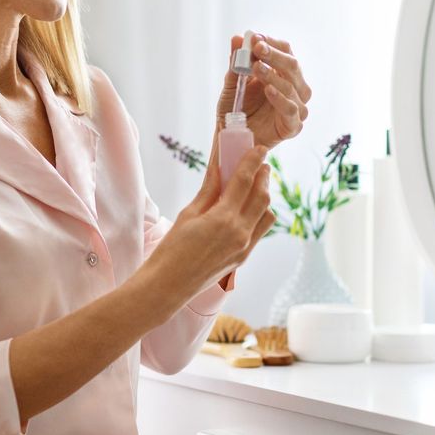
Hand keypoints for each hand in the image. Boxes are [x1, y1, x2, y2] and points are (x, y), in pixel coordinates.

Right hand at [145, 146, 274, 299]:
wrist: (169, 285)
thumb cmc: (172, 248)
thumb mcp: (188, 214)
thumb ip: (209, 190)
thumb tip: (219, 168)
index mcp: (223, 218)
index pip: (244, 182)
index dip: (253, 162)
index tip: (259, 149)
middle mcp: (240, 232)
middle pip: (262, 196)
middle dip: (263, 177)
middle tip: (260, 163)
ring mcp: (244, 247)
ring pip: (266, 214)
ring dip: (264, 196)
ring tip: (255, 184)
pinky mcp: (243, 257)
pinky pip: (260, 230)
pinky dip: (259, 214)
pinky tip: (248, 208)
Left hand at [215, 33, 311, 150]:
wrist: (231, 137)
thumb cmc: (236, 108)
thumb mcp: (233, 82)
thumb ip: (236, 62)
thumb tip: (236, 38)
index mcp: (284, 73)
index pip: (286, 51)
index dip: (272, 43)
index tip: (255, 38)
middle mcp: (295, 88)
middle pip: (292, 65)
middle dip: (274, 55)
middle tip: (257, 47)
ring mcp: (297, 107)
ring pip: (291, 85)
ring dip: (273, 74)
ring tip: (256, 67)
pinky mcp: (293, 125)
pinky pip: (290, 109)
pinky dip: (280, 98)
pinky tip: (268, 89)